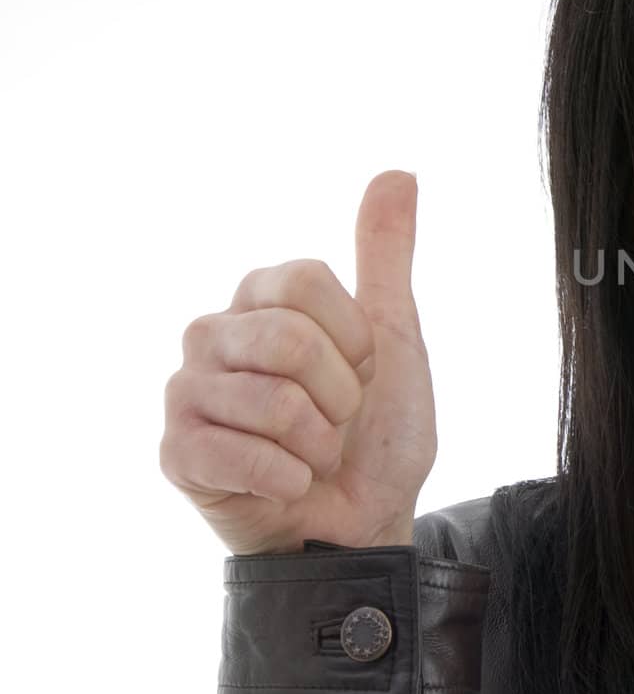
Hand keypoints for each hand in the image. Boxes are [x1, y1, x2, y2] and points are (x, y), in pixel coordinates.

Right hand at [160, 170, 437, 555]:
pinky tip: (285, 484)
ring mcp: (187, 391)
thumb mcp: (396, 336)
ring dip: (318, 442)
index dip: (355, 336)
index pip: (306, 279)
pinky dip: (285, 477)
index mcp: (262, 297)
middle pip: (288, 339)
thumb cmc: (377, 431)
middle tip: (338, 420)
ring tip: (313, 453)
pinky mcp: (175, 452)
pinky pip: (236, 453)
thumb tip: (399, 173)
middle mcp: (213, 333)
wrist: (365, 520)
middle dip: (340, 395)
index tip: (364, 368)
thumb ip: (387, 256)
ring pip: (270, 400)